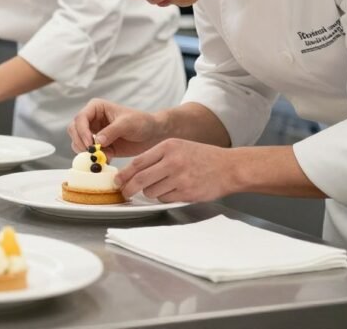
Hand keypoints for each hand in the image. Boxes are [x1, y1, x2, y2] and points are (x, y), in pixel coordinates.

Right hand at [68, 98, 162, 155]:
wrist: (153, 134)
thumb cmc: (142, 122)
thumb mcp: (127, 124)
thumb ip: (111, 131)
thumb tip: (97, 142)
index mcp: (96, 108)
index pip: (80, 118)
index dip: (82, 131)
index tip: (91, 144)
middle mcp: (91, 119)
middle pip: (74, 130)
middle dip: (81, 142)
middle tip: (92, 153)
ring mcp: (94, 133)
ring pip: (78, 142)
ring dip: (86, 151)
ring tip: (102, 156)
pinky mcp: (99, 146)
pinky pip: (89, 153)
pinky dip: (94, 158)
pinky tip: (107, 158)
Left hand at [115, 138, 234, 202]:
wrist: (229, 167)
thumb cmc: (202, 157)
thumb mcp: (178, 147)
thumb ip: (157, 156)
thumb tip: (133, 171)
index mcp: (168, 147)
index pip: (138, 162)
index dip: (124, 174)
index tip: (117, 180)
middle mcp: (172, 161)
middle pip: (140, 179)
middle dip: (128, 188)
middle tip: (125, 192)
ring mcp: (180, 178)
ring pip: (151, 191)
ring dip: (150, 192)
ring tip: (161, 186)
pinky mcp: (187, 192)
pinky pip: (165, 198)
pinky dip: (164, 197)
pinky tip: (174, 190)